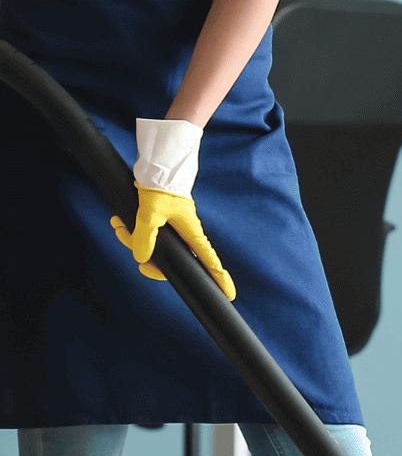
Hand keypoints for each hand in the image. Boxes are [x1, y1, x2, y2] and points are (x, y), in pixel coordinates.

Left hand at [111, 188, 235, 299]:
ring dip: (132, 238)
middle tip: (131, 248)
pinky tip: (119, 221)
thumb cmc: (162, 185)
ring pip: (152, 245)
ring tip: (119, 227)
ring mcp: (172, 226)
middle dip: (146, 257)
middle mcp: (184, 232)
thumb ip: (145, 238)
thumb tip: (142, 257)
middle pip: (170, 258)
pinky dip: (131, 229)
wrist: (157, 162)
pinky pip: (145, 232)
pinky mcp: (161, 218)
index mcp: (190, 232)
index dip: (219, 278)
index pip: (208, 260)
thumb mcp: (151, 213)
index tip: (229, 294)